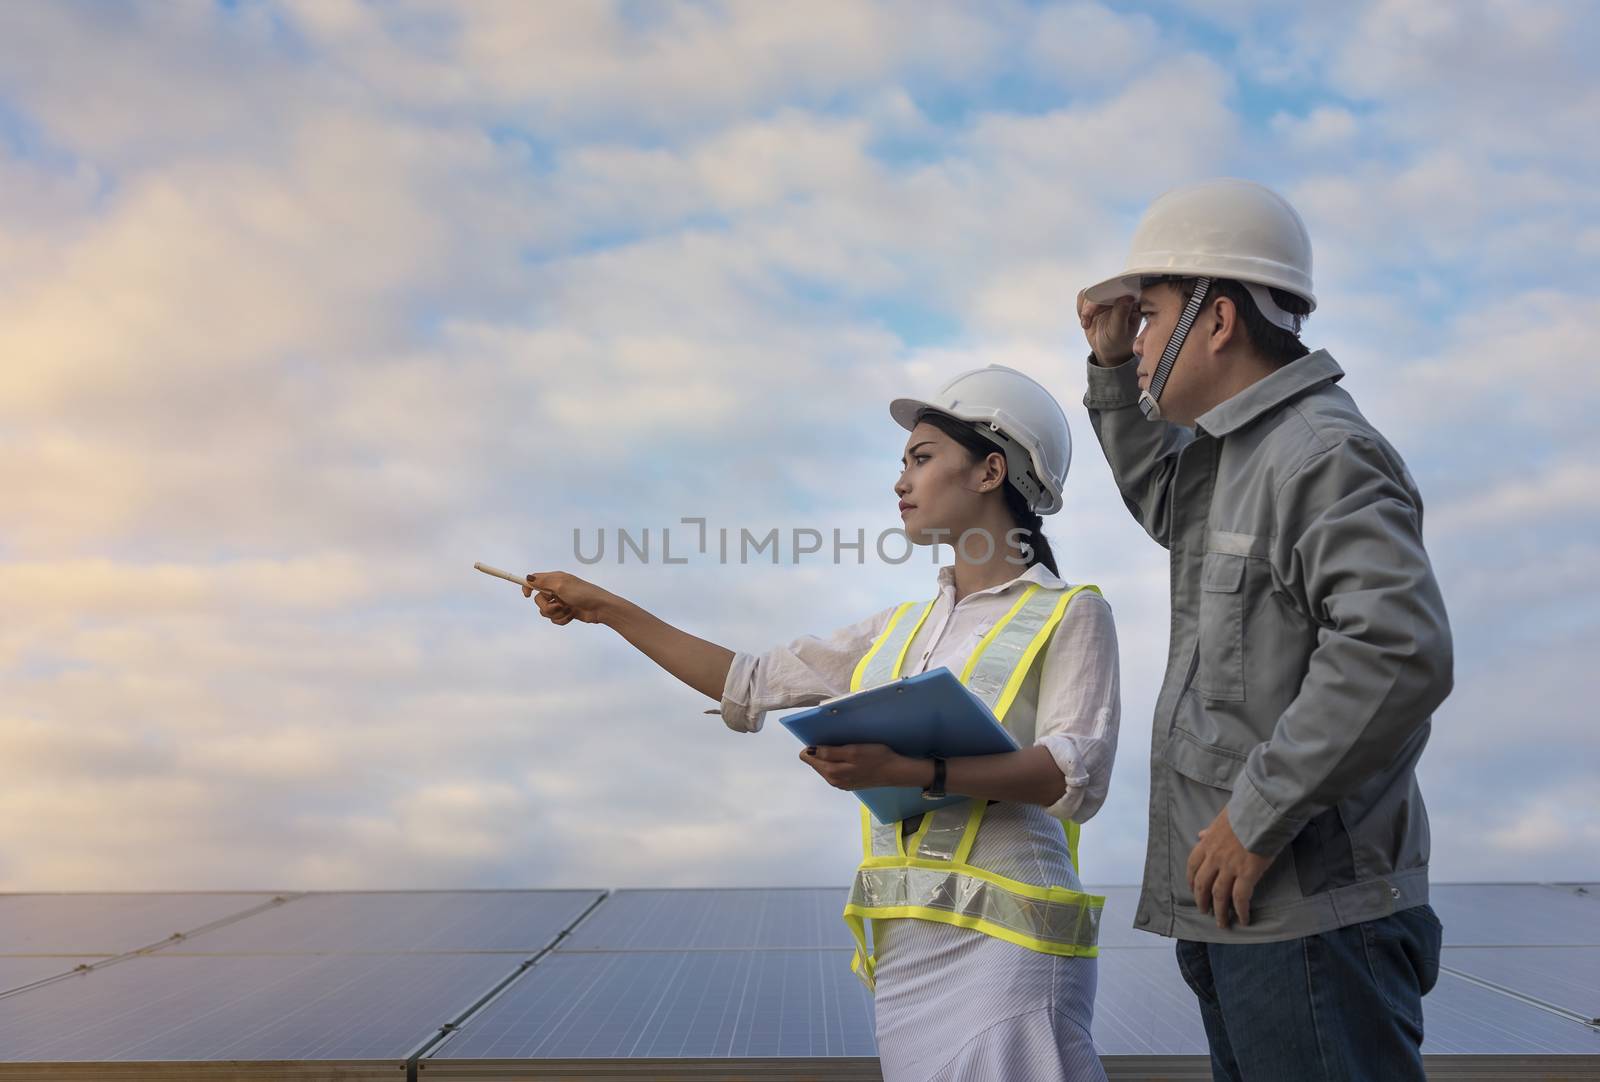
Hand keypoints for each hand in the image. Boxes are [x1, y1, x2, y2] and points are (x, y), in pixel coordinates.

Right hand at [522, 571, 617, 625]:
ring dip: (556, 614)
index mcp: (555, 579)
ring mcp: (561, 602)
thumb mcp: (562, 585)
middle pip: (538, 600)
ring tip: (568, 610)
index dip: (528, 587)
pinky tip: (572, 616)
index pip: (535, 580)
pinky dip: (562, 619)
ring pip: (545, 612)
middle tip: (559, 605)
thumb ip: (543, 582)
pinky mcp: (565, 613)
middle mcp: (556, 590)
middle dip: (547, 606)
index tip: (526, 595)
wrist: (600, 609)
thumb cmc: (583, 594)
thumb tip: (528, 578)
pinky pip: (554, 620)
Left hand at [799, 744, 924, 790]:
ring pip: (826, 767)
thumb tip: (810, 751)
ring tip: (842, 747)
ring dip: (829, 757)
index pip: (809, 758)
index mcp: (831, 772)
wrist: (894, 771)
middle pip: (817, 763)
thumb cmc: (875, 758)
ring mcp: (841, 783)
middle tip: (837, 742)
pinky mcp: (849, 783)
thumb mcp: (852, 751)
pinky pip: (835, 771)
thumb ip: (830, 752)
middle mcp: (833, 780)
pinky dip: (837, 762)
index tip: (823, 738)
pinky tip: (847, 757)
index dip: (813, 746)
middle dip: (821, 751)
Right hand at [1077, 289, 1138, 365]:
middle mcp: (1119, 296)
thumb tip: (1126, 297)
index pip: (1121, 288)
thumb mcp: (1120, 331)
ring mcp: (1106, 298)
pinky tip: (1085, 321)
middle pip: (1102, 288)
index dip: (1108, 291)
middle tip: (1087, 317)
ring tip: (1086, 324)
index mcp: (1131, 301)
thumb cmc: (1118, 341)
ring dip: (1085, 308)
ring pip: (1090, 292)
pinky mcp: (1094, 301)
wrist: (1108, 349)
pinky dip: (1080, 309)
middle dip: (1092, 304)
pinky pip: (1083, 297)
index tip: (1097, 301)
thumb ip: (1121, 314)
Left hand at [1185, 806, 1273, 928]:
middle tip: (1204, 911)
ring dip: (1219, 912)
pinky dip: (1240, 911)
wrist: (1260, 811)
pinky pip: (1240, 898)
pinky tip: (1243, 920)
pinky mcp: (1247, 874)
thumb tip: (1199, 835)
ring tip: (1222, 923)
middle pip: (1202, 884)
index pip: (1192, 865)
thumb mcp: (1221, 818)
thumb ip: (1210, 830)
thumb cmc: (1244, 811)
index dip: (1191, 880)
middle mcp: (1214, 857)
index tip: (1192, 890)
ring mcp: (1229, 866)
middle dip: (1202, 900)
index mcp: (1207, 842)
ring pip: (1219, 895)